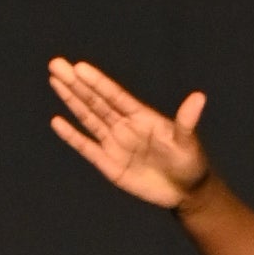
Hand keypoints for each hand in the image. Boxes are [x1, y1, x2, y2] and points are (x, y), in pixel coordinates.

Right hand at [47, 58, 212, 210]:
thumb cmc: (190, 162)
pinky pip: (86, 147)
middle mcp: (124, 125)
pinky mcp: (108, 164)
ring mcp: (114, 143)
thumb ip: (186, 121)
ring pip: (87, 118)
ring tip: (54, 80)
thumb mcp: (188, 141)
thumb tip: (199, 97)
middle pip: (94, 101)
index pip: (114, 95)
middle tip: (56, 64)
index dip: (96, 82)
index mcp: (141, 116)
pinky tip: (57, 121)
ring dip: (71, 100)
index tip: (79, 67)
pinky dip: (71, 135)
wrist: (184, 190)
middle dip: (75, 83)